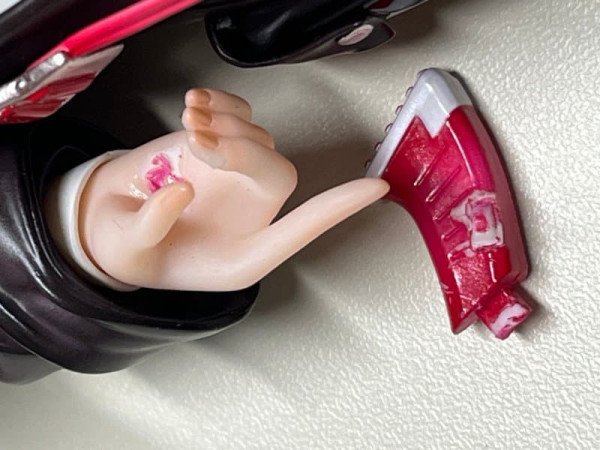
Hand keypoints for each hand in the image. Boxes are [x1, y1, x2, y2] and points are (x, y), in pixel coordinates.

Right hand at [78, 89, 388, 290]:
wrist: (109, 223)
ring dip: (226, 123)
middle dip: (241, 149)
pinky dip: (224, 105)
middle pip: (275, 172)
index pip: (301, 230)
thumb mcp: (129, 248)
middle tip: (199, 139)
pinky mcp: (218, 151)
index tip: (376, 189)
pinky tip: (199, 105)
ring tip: (187, 123)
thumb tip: (183, 188)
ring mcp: (236, 180)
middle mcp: (248, 213)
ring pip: (258, 139)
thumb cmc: (131, 249)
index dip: (338, 209)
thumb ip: (154, 223)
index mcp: (242, 253)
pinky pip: (240, 119)